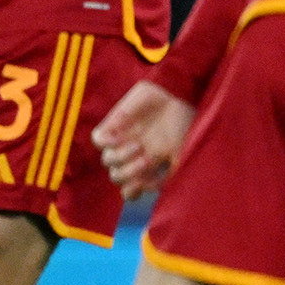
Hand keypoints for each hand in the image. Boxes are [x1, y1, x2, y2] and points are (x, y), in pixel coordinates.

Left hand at [93, 79, 196, 199]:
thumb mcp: (184, 153)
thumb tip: (155, 190)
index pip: (130, 189)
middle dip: (129, 174)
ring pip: (107, 161)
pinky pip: (98, 140)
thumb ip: (172, 175)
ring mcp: (122, 139)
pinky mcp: (114, 123)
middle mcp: (134, 153)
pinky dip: (106, 143)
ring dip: (121, 158)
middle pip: (117, 177)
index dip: (134, 191)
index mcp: (148, 164)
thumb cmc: (185, 122)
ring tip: (138, 145)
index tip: (148, 182)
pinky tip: (120, 138)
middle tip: (146, 160)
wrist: (178, 92)